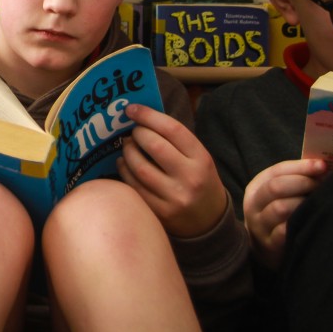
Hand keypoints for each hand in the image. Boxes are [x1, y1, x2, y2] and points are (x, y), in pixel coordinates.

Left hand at [115, 104, 230, 238]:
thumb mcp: (198, 159)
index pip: (173, 130)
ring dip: (128, 152)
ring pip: (140, 168)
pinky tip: (123, 164)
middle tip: (132, 131)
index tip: (132, 109)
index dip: (149, 116)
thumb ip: (175, 140)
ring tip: (127, 146)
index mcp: (202, 159)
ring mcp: (175, 198)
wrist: (209, 222)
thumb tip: (142, 116)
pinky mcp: (160, 213)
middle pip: (155, 146)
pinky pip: (134, 187)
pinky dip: (124, 172)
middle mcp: (190, 178)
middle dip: (137, 134)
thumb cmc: (199, 181)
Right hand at [241, 158, 326, 269]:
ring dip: (302, 204)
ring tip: (317, 204)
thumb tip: (324, 167)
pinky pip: (284, 232)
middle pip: (276, 187)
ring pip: (280, 208)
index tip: (323, 165)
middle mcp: (253, 204)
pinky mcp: (269, 244)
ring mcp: (259, 225)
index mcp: (257, 187)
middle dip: (302, 183)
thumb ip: (296, 179)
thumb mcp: (280, 194)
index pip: (277, 171)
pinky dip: (299, 224)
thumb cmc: (280, 213)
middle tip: (320, 186)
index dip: (301, 167)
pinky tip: (311, 221)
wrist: (265, 246)